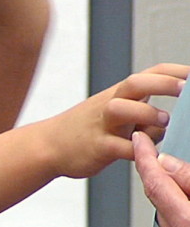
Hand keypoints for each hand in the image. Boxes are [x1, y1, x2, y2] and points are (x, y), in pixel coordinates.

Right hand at [41, 63, 187, 178]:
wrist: (49, 146)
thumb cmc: (87, 131)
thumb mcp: (116, 117)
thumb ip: (144, 117)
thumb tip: (174, 124)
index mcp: (119, 95)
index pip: (150, 73)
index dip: (175, 71)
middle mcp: (109, 104)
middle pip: (135, 83)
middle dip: (163, 83)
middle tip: (187, 88)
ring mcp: (101, 125)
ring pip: (120, 109)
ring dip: (145, 113)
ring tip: (163, 122)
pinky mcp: (97, 147)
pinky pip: (118, 147)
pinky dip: (137, 151)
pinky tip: (150, 155)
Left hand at [133, 131, 189, 226]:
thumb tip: (166, 165)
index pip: (157, 185)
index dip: (145, 158)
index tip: (139, 141)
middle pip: (158, 202)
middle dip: (156, 175)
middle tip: (156, 152)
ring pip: (165, 219)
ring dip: (169, 196)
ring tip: (179, 178)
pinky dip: (178, 216)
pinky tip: (188, 206)